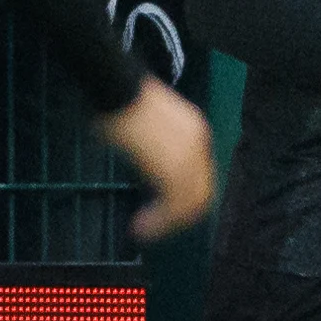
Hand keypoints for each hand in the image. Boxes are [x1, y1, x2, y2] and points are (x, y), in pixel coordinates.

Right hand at [96, 76, 216, 241]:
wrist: (120, 89)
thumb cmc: (124, 106)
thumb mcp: (149, 130)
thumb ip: (158, 152)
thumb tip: (151, 175)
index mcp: (195, 134)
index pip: (200, 177)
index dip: (182, 200)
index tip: (161, 213)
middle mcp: (199, 146)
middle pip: (201, 194)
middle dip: (178, 217)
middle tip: (155, 230)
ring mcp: (190, 157)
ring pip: (190, 203)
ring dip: (168, 223)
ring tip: (145, 232)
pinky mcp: (174, 167)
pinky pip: (175, 204)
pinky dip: (160, 222)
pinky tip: (141, 228)